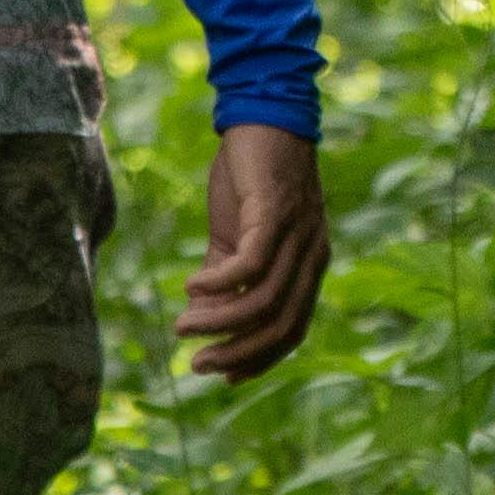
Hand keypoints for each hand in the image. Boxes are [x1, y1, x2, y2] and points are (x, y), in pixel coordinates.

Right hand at [175, 123, 330, 378]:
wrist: (264, 118)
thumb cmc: (252, 179)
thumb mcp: (236, 236)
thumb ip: (224, 278)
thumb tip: (199, 319)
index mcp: (308, 266)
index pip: (293, 329)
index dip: (260, 359)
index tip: (223, 376)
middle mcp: (311, 256)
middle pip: (281, 325)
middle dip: (238, 353)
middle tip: (196, 364)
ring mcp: (297, 235)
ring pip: (264, 300)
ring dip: (220, 321)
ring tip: (183, 326)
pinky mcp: (275, 213)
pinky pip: (251, 264)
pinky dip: (219, 282)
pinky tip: (190, 286)